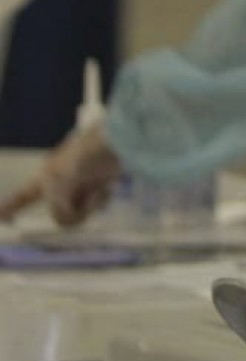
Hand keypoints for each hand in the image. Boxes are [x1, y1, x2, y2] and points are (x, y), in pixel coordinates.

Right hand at [0, 125, 121, 227]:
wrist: (119, 141)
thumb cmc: (85, 157)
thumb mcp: (61, 185)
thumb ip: (57, 207)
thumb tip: (68, 218)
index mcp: (44, 178)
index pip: (22, 197)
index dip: (9, 208)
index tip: (2, 219)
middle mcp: (58, 184)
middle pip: (56, 213)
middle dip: (73, 213)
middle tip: (88, 201)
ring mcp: (78, 185)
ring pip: (76, 213)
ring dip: (88, 207)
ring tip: (99, 193)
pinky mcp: (97, 185)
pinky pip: (93, 207)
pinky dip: (99, 203)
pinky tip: (107, 191)